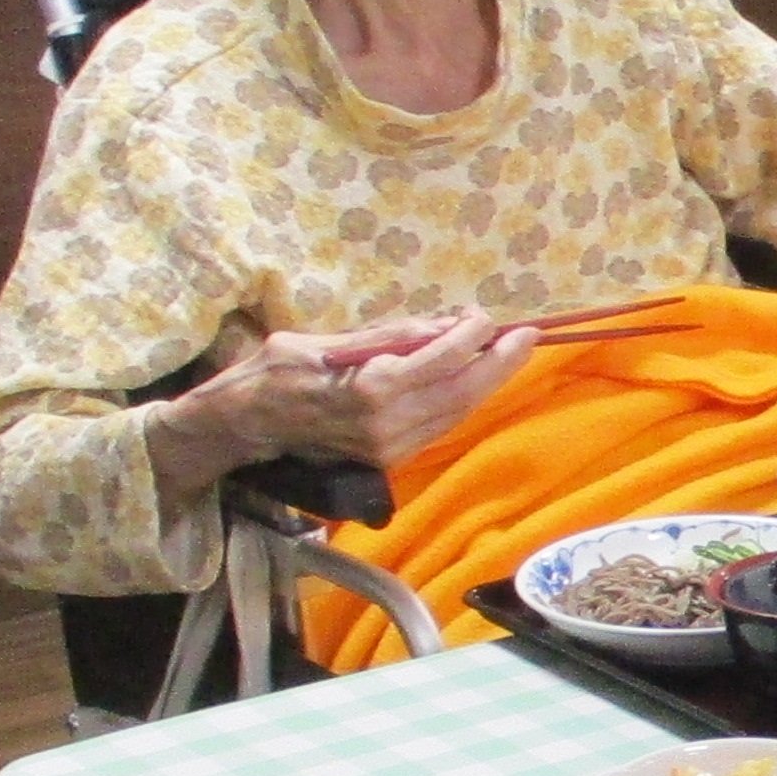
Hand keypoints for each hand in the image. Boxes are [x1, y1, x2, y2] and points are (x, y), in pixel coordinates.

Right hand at [181, 315, 537, 482]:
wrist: (249, 425)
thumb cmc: (278, 371)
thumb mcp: (329, 339)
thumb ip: (389, 337)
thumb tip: (443, 327)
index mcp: (371, 390)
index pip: (441, 361)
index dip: (471, 338)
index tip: (487, 317)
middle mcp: (388, 425)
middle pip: (461, 394)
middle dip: (499, 364)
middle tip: (527, 336)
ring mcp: (391, 448)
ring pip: (454, 414)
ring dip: (487, 383)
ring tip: (510, 352)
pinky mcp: (390, 458)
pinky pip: (438, 426)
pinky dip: (461, 401)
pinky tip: (475, 379)